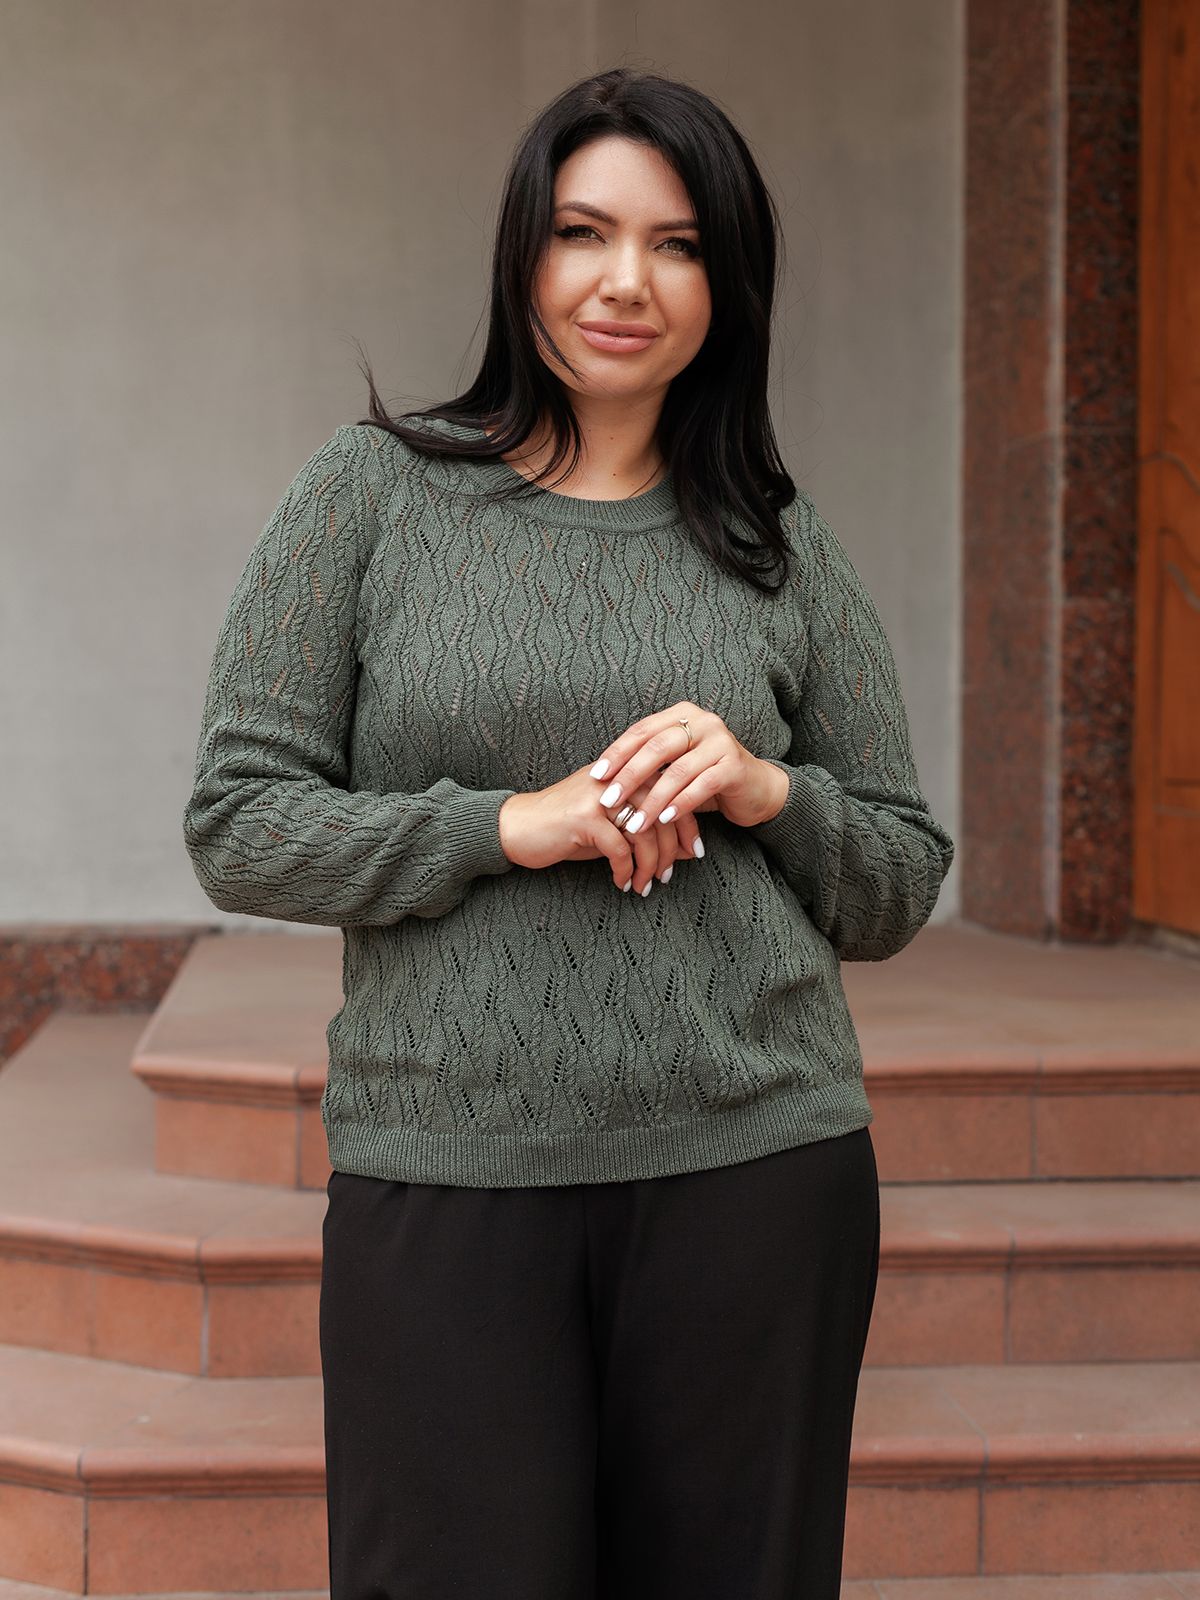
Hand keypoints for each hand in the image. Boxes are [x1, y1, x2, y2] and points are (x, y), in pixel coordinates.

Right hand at [497, 761, 709, 893]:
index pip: (673, 793)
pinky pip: (619, 848)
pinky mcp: (583, 817)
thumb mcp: (612, 829)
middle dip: (672, 850)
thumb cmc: (566, 830)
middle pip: (664, 812)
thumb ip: (646, 832)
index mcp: (626, 774)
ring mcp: (599, 796)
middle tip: (668, 876)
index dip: (688, 824)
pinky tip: (621, 883)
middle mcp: (616, 778)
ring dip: (649, 865)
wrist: (516, 828)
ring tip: (645, 885)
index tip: (694, 852)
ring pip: (645, 831)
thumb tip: (686, 848)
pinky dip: (624, 871)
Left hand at [588, 702, 784, 835]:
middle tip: (609, 801)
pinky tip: (664, 820)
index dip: (617, 753)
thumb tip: (602, 778)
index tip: (596, 776)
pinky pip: (701, 786)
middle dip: (628, 777)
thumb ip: (649, 763)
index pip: (642, 731)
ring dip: (652, 800)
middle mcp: (703, 722)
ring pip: (677, 771)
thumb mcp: (675, 764)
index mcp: (683, 714)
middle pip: (656, 748)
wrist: (756, 789)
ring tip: (634, 823)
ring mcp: (721, 742)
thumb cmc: (706, 777)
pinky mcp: (735, 766)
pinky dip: (680, 804)